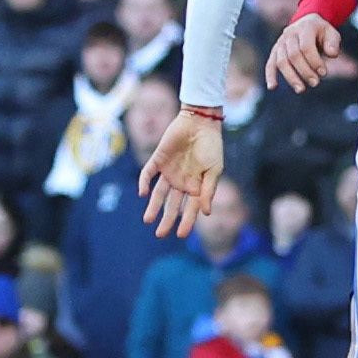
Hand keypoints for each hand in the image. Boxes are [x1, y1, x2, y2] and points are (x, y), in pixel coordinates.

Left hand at [138, 104, 224, 236]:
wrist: (200, 122)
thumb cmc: (212, 146)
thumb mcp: (215, 170)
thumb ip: (209, 190)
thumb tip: (206, 213)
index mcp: (196, 184)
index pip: (190, 208)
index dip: (187, 221)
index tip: (182, 235)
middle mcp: (181, 181)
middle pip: (172, 204)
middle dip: (167, 219)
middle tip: (160, 234)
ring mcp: (169, 171)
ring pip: (158, 194)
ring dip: (153, 207)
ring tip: (148, 220)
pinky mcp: (158, 160)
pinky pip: (148, 173)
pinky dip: (144, 183)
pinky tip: (143, 193)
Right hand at [266, 13, 340, 91]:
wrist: (307, 23)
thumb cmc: (322, 32)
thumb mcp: (332, 33)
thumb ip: (333, 43)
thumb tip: (333, 55)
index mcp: (305, 28)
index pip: (306, 47)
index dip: (314, 61)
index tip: (324, 73)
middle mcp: (290, 34)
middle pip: (294, 56)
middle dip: (305, 71)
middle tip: (315, 83)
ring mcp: (280, 42)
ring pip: (282, 62)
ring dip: (291, 77)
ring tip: (301, 90)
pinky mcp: (275, 51)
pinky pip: (270, 64)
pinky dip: (270, 75)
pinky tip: (272, 87)